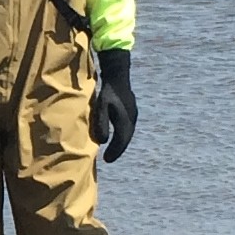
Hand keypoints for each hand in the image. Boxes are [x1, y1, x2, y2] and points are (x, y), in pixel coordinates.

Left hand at [90, 48, 137, 163]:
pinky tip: (116, 136)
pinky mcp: (132, 110)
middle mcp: (132, 119)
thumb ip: (102, 124)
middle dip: (117, 149)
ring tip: (112, 150)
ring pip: (127, 133)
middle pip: (125, 139)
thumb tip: (103, 141)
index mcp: (125, 121)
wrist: (118, 75)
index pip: (121, 141)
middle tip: (109, 158)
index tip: (106, 160)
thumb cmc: (108, 91)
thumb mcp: (101, 107)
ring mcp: (133, 114)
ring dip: (120, 143)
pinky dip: (122, 135)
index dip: (114, 152)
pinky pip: (127, 127)